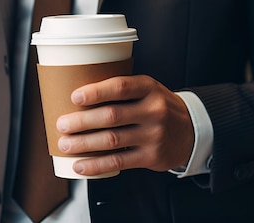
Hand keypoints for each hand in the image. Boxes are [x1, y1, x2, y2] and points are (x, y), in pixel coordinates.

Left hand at [55, 75, 194, 175]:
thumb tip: (76, 98)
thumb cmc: (158, 107)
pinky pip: (118, 162)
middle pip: (112, 115)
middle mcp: (153, 110)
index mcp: (149, 88)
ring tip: (65, 144)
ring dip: (84, 144)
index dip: (96, 92)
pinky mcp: (151, 156)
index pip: (121, 87)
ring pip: (112, 140)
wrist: (191, 131)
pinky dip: (96, 165)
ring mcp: (154, 135)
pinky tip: (80, 165)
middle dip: (82, 121)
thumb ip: (121, 91)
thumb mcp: (148, 90)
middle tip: (62, 124)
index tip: (75, 96)